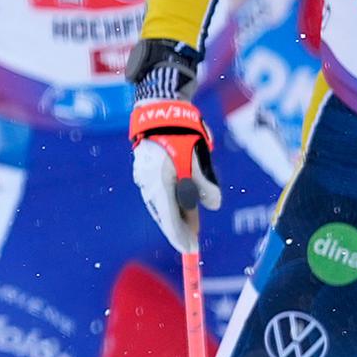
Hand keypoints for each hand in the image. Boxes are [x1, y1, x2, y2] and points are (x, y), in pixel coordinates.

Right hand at [126, 37, 218, 255]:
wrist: (158, 106)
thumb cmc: (180, 131)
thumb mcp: (198, 158)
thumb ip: (205, 184)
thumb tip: (213, 205)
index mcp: (158, 181)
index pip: (169, 217)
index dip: (180, 235)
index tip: (190, 249)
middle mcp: (147, 182)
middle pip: (163, 213)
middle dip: (179, 228)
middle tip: (192, 242)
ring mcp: (144, 176)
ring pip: (161, 203)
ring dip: (176, 215)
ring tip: (191, 227)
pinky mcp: (146, 169)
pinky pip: (159, 193)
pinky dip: (171, 201)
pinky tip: (182, 205)